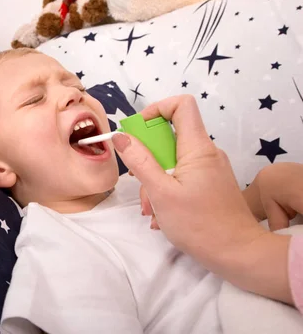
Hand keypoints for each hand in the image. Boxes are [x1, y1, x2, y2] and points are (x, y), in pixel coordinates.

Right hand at [112, 95, 292, 304]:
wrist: (237, 254)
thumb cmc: (199, 224)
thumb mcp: (161, 193)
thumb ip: (140, 162)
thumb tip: (122, 136)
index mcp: (197, 147)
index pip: (181, 105)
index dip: (156, 109)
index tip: (138, 132)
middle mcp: (207, 152)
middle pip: (171, 136)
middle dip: (148, 157)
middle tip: (139, 182)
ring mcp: (210, 168)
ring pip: (173, 160)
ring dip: (155, 179)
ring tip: (151, 208)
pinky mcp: (211, 184)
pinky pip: (183, 175)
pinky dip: (168, 188)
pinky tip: (162, 214)